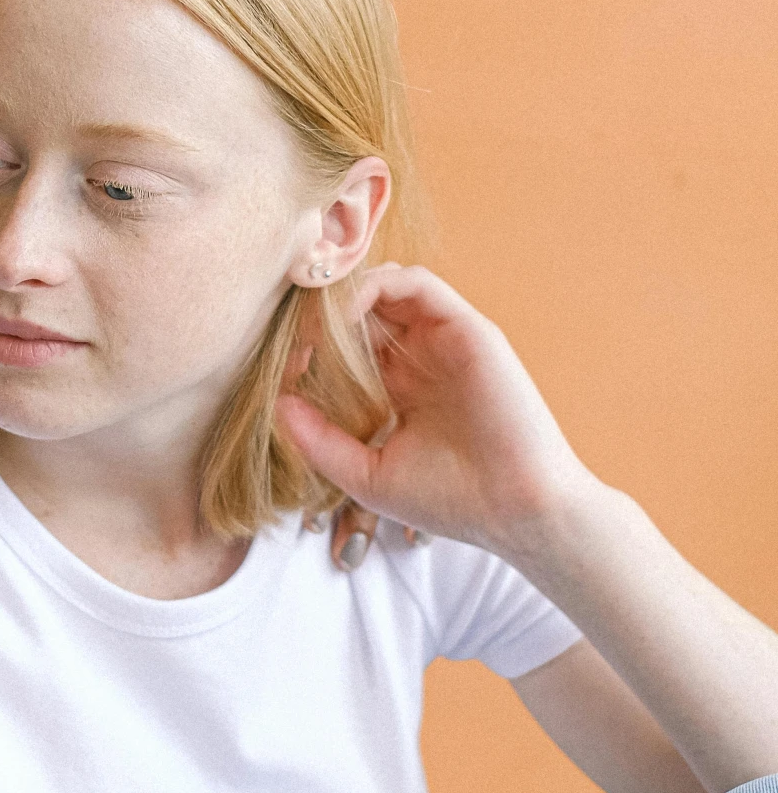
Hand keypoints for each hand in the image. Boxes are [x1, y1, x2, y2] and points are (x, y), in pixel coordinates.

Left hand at [278, 264, 594, 561]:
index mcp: (400, 387)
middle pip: (360, 309)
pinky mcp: (467, 327)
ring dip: (342, 294)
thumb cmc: (450, 499)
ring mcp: (443, 339)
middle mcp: (421, 357)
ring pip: (383, 287)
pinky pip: (416, 282)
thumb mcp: (366, 474)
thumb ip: (319, 440)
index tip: (283, 370)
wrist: (517, 510)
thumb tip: (276, 403)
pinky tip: (346, 317)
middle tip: (290, 335)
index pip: (346, 345)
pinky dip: (374, 286)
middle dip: (320, 315)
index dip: (310, 348)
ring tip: (314, 324)